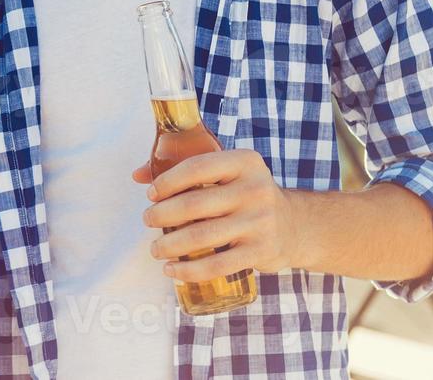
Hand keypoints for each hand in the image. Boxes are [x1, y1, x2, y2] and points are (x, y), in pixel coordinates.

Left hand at [134, 148, 303, 282]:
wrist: (294, 225)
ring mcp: (260, 222)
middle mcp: (255, 189)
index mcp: (244, 162)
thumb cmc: (245, 194)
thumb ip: (183, 168)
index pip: (197, 167)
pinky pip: (217, 265)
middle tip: (147, 220)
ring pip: (202, 237)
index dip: (168, 181)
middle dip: (162, 215)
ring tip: (156, 249)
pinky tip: (172, 270)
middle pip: (195, 204)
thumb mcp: (226, 172)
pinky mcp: (261, 252)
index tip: (151, 194)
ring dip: (170, 245)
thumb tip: (138, 175)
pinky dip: (189, 271)